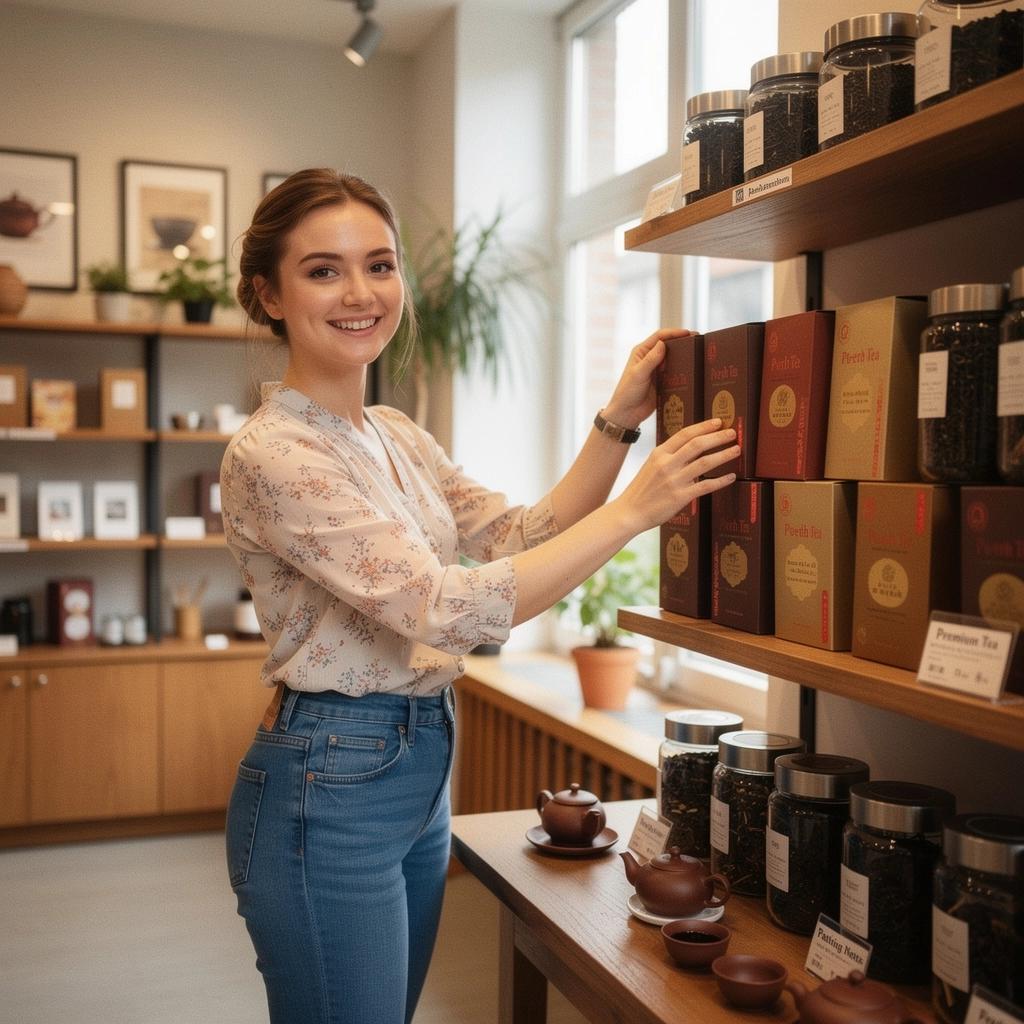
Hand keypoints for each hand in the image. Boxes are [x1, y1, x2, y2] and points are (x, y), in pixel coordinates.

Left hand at [602, 328, 695, 428]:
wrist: (627, 414)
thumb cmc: (627, 393)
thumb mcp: (638, 375)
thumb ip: (650, 360)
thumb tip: (662, 343)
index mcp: (641, 352)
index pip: (660, 337)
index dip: (675, 333)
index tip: (689, 333)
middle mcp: (650, 358)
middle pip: (669, 345)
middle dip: (683, 342)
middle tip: (699, 342)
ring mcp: (657, 369)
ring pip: (674, 358)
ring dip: (684, 356)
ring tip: (699, 354)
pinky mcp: (663, 381)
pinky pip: (676, 372)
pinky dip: (684, 370)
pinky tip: (693, 370)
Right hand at [614, 418, 739, 532]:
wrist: (630, 512)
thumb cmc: (642, 489)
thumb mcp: (652, 466)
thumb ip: (670, 457)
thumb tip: (692, 450)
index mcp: (659, 453)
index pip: (684, 434)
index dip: (703, 426)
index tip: (718, 422)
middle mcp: (667, 464)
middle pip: (697, 444)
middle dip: (718, 437)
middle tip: (732, 433)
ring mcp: (674, 480)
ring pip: (705, 462)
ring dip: (723, 454)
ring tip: (736, 450)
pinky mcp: (680, 497)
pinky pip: (706, 485)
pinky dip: (721, 480)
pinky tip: (731, 477)